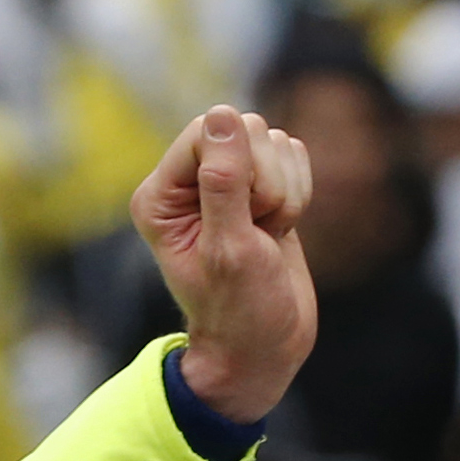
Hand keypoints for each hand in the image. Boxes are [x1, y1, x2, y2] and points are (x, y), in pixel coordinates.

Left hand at [132, 106, 316, 422]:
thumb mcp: (230, 248)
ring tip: (265, 236)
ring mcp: (225, 180)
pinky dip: (299, 194)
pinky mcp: (259, 185)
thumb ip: (223, 182)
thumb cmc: (240, 309)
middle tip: (256, 232)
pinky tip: (278, 229)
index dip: (242, 166)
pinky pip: (294, 156)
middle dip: (267, 182)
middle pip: (246, 129)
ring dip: (285, 193)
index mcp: (160, 195)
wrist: (264, 344)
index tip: (246, 216)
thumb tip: (222, 116)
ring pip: (275, 142)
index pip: (209, 129)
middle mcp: (187, 182)